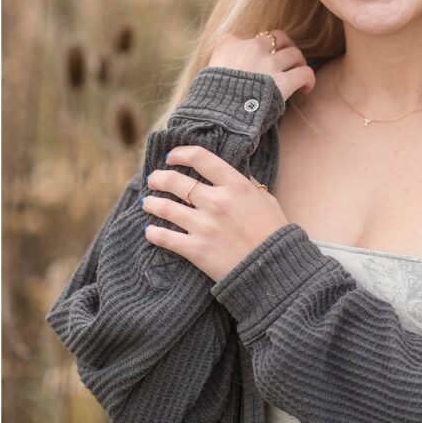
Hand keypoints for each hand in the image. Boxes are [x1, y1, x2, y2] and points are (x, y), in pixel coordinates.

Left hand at [141, 145, 290, 281]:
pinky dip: (153, 233)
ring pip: (165, 207)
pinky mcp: (196, 249)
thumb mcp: (267, 200)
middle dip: (159, 178)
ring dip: (152, 203)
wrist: (274, 269)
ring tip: (147, 202)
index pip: (200, 158)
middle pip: (176, 181)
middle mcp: (216, 201)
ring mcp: (204, 226)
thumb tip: (235, 173)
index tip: (171, 156)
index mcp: (235, 186)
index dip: (180, 153)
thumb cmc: (274, 233)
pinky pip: (165, 238)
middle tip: (153, 179)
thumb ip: (248, 184)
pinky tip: (149, 231)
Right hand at [207, 30, 315, 100]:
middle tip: (287, 60)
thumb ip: (224, 62)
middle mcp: (251, 47)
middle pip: (277, 38)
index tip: (261, 59)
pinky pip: (305, 73)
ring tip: (297, 73)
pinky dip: (308, 80)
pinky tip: (306, 89)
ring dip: (298, 63)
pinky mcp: (282, 82)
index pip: (252, 36)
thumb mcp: (209, 72)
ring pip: (294, 53)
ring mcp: (268, 63)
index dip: (260, 47)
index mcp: (230, 42)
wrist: (214, 116)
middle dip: (285, 47)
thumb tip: (234, 69)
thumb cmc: (209, 100)